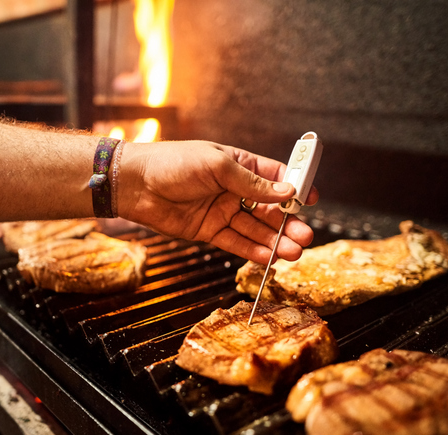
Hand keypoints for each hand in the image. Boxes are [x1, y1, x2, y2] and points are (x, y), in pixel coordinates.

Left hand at [118, 140, 317, 264]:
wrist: (135, 184)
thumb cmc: (172, 163)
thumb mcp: (217, 166)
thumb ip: (252, 182)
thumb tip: (287, 191)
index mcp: (239, 165)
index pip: (276, 176)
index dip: (295, 187)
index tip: (312, 199)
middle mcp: (234, 189)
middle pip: (269, 209)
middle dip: (288, 223)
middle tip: (305, 236)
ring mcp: (222, 211)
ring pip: (255, 229)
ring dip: (275, 241)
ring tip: (294, 252)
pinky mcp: (209, 231)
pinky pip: (236, 243)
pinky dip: (253, 251)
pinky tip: (270, 258)